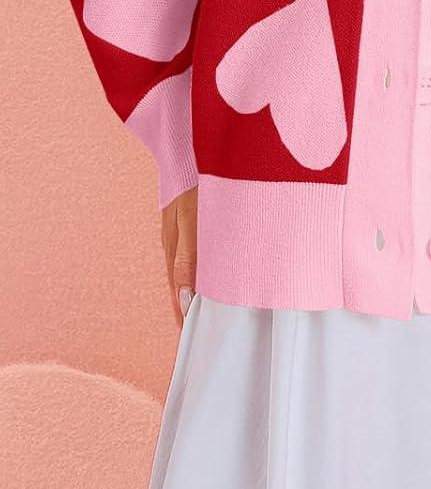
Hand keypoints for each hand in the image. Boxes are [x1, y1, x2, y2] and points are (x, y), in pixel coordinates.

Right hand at [161, 186, 197, 327]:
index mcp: (172, 247)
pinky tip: (200, 269)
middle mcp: (172, 242)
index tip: (187, 333)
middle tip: (191, 327)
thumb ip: (188, 259)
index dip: (182, 312)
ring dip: (188, 287)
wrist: (182, 154)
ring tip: (195, 306)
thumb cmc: (190, 187)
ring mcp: (176, 231)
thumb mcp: (192, 222)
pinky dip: (192, 268)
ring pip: (182, 268)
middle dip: (183, 304)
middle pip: (177, 281)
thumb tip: (184, 297)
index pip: (177, 289)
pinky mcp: (183, 221)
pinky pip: (187, 252)